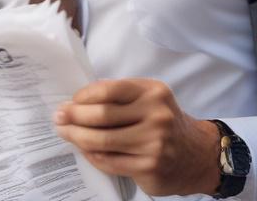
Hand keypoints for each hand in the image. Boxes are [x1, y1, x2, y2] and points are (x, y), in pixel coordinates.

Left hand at [53, 78, 221, 196]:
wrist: (197, 154)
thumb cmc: (165, 123)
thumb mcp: (151, 100)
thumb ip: (121, 97)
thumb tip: (79, 101)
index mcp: (153, 92)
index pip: (109, 90)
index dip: (84, 96)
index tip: (70, 101)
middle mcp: (156, 115)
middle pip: (102, 115)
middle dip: (74, 116)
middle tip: (59, 117)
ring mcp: (153, 143)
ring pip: (102, 140)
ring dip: (77, 137)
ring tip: (64, 132)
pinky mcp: (148, 166)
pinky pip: (109, 161)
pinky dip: (91, 155)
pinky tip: (83, 149)